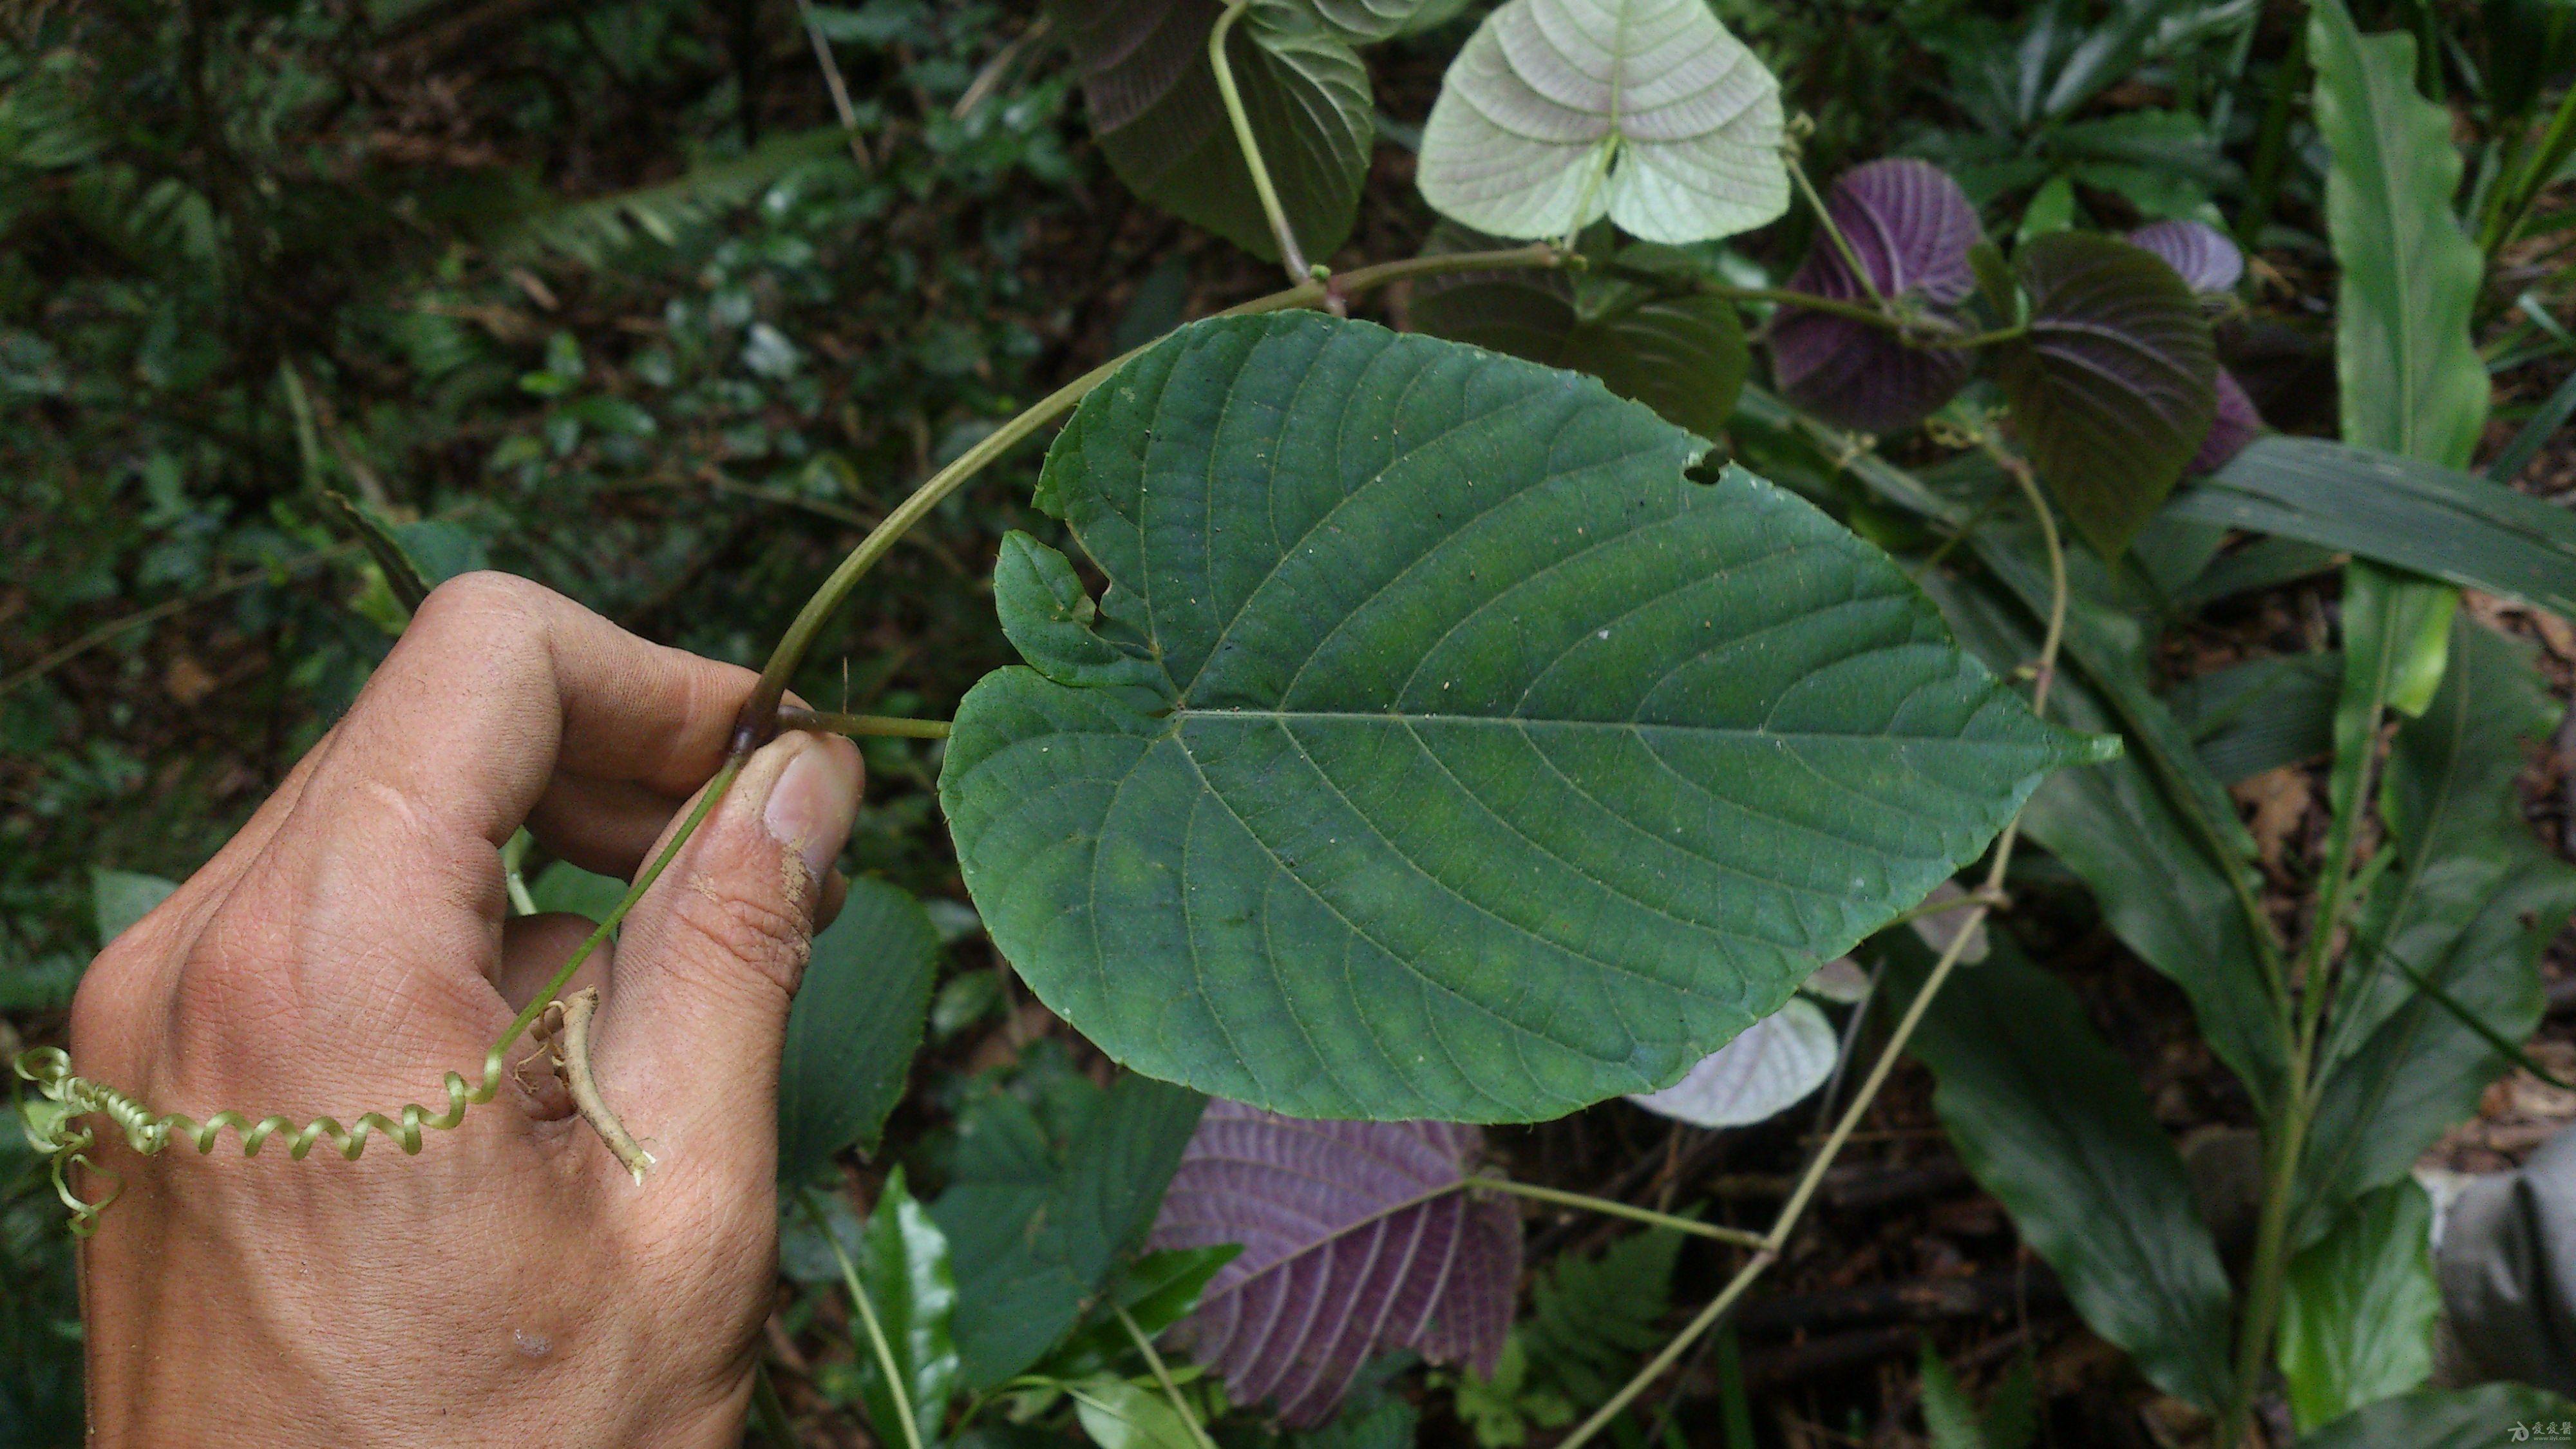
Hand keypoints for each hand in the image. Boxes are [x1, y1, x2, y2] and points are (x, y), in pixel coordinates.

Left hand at [66, 573, 863, 1447]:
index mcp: (323, 964)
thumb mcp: (680, 1203)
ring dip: (542, 870)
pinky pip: (324, 918)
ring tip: (653, 1022)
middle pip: (431, 722)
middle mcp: (194, 956)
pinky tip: (538, 1083)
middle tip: (754, 886)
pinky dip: (454, 943)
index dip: (656, 682)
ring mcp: (150, 1015)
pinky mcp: (153, 1072)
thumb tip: (800, 779)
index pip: (487, 652)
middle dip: (613, 775)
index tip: (765, 771)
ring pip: (382, 813)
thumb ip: (737, 948)